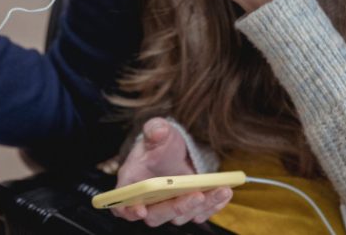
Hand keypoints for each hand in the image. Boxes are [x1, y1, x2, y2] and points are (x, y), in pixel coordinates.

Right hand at [111, 118, 231, 227]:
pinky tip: (223, 193)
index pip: (122, 204)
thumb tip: (157, 131)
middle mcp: (148, 200)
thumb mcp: (157, 130)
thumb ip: (154, 129)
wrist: (178, 149)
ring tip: (221, 189)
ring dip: (202, 206)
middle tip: (197, 195)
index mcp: (132, 182)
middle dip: (177, 207)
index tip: (141, 210)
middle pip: (156, 215)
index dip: (128, 210)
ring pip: (181, 216)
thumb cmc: (161, 143)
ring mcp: (168, 206)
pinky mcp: (187, 208)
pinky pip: (198, 214)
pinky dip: (212, 206)